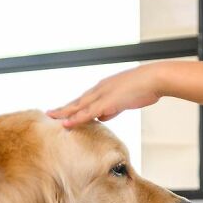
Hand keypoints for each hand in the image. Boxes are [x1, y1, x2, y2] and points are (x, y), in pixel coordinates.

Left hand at [47, 64, 161, 126]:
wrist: (154, 79)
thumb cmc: (145, 88)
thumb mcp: (126, 101)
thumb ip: (114, 109)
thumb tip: (103, 117)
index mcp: (105, 88)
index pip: (85, 99)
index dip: (72, 106)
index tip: (62, 111)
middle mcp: (100, 89)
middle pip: (77, 101)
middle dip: (63, 108)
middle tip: (49, 113)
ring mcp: (102, 95)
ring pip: (78, 106)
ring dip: (64, 112)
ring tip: (50, 117)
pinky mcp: (106, 102)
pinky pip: (87, 112)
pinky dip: (75, 118)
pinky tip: (65, 123)